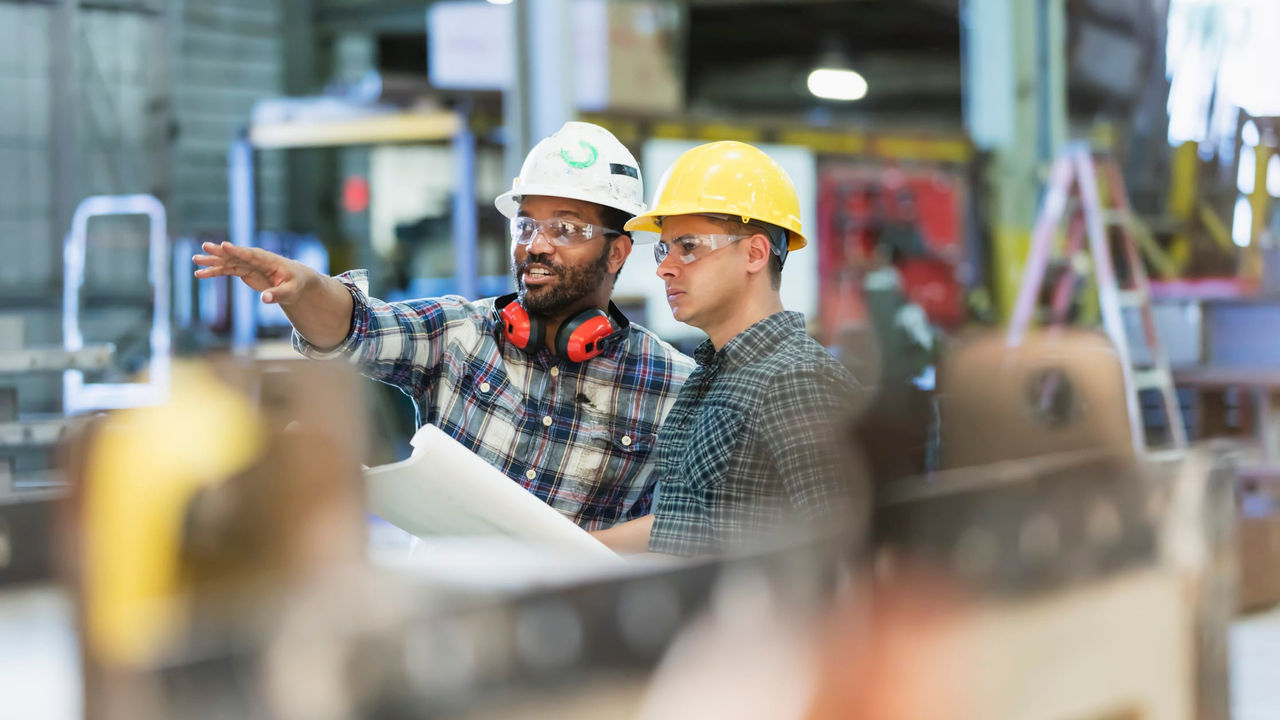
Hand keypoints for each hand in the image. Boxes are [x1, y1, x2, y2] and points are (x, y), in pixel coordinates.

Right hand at [193, 241, 310, 304]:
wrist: (294, 280)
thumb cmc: (295, 284)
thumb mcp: (290, 291)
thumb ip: (277, 295)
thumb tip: (264, 299)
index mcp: (268, 260)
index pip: (251, 254)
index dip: (238, 250)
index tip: (224, 245)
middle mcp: (255, 259)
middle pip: (235, 254)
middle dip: (220, 251)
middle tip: (205, 246)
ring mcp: (247, 264)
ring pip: (227, 261)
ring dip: (212, 261)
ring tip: (195, 260)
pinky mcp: (243, 270)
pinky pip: (225, 270)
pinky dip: (213, 272)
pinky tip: (199, 275)